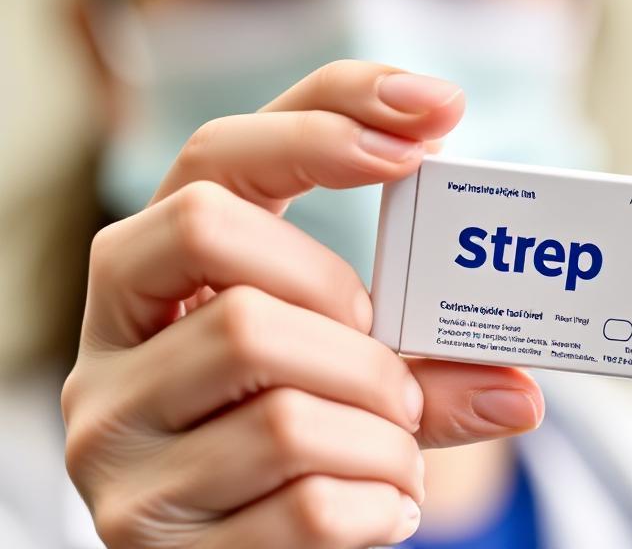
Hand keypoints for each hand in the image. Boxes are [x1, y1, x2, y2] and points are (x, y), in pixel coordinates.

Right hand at [62, 61, 544, 548]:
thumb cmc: (282, 441)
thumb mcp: (343, 379)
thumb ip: (426, 366)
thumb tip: (521, 392)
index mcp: (147, 280)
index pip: (213, 163)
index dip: (318, 128)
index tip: (429, 125)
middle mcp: (109, 353)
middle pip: (223, 255)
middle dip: (346, 303)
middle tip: (393, 363)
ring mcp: (117, 446)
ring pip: (283, 407)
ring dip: (384, 431)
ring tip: (398, 447)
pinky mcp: (151, 539)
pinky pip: (304, 506)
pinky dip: (378, 507)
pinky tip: (385, 506)